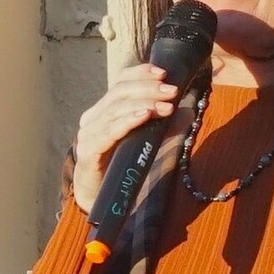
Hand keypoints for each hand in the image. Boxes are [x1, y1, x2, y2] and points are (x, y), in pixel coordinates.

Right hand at [68, 65, 180, 213]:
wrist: (100, 200)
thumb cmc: (121, 168)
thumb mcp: (144, 141)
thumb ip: (162, 126)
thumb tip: (186, 111)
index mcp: (102, 111)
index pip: (119, 82)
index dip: (141, 73)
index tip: (164, 73)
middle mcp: (91, 119)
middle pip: (119, 92)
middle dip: (148, 89)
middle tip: (172, 91)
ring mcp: (87, 135)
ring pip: (115, 109)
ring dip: (144, 104)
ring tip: (166, 106)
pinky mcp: (88, 152)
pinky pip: (109, 132)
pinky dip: (128, 121)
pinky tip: (144, 116)